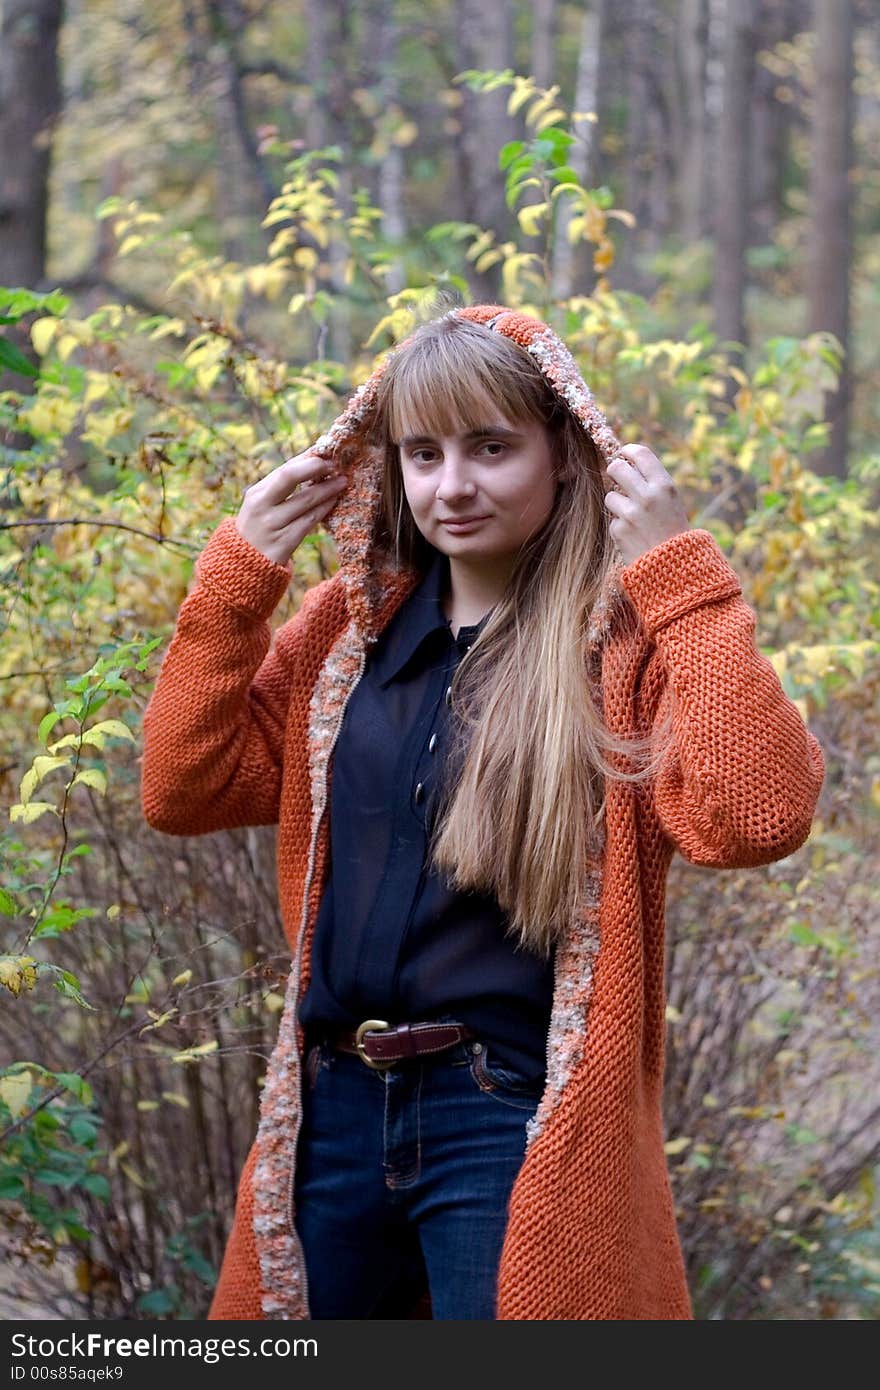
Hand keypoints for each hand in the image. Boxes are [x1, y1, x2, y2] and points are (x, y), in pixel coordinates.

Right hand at [235, 449, 347, 566]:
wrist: (243, 567)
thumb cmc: (259, 530)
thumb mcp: (262, 506)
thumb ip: (282, 488)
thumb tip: (312, 463)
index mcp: (256, 494)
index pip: (284, 468)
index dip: (307, 459)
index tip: (325, 453)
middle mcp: (262, 506)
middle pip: (290, 476)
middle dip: (315, 467)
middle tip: (335, 464)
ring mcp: (273, 524)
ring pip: (306, 500)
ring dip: (328, 488)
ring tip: (342, 481)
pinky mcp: (284, 542)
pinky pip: (310, 521)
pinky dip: (324, 508)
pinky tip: (334, 500)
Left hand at [603, 444, 690, 566]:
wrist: (676, 569)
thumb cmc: (674, 532)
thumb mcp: (671, 502)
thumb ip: (652, 484)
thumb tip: (625, 464)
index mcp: (664, 486)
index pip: (640, 454)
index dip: (628, 451)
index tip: (624, 454)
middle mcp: (647, 496)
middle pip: (616, 468)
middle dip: (614, 471)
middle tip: (618, 476)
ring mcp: (631, 514)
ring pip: (610, 495)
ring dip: (617, 504)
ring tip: (633, 517)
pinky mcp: (619, 531)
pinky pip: (613, 520)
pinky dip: (620, 527)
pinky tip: (634, 536)